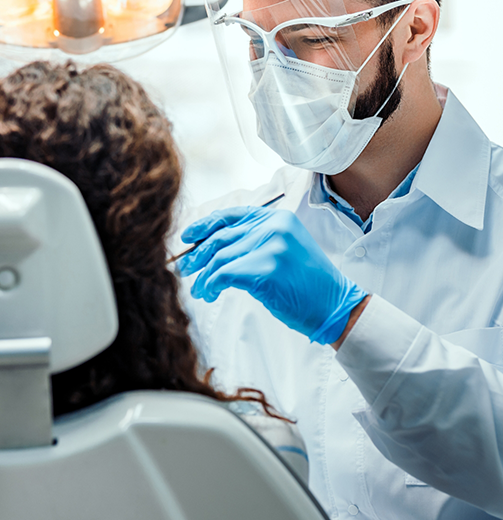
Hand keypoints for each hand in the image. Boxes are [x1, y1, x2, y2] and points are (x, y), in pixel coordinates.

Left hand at [177, 206, 367, 344]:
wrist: (334, 305)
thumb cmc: (307, 283)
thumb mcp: (286, 248)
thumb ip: (257, 240)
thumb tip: (215, 246)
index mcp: (278, 218)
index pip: (232, 215)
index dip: (205, 225)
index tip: (188, 236)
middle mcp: (274, 227)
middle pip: (221, 237)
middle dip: (198, 254)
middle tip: (185, 269)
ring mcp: (271, 246)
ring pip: (220, 258)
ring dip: (204, 276)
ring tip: (200, 291)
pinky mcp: (266, 269)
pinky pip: (224, 274)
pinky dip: (211, 285)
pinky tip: (210, 294)